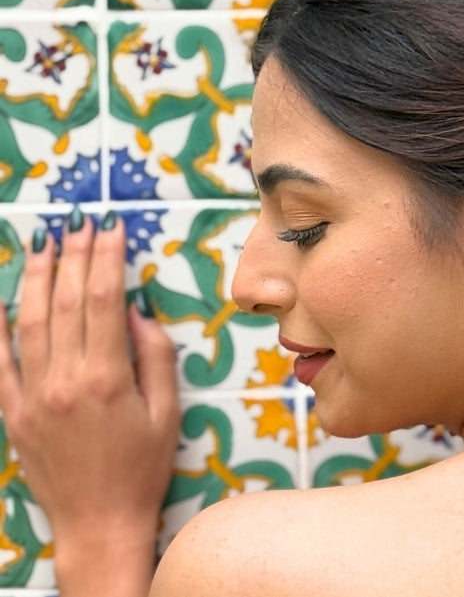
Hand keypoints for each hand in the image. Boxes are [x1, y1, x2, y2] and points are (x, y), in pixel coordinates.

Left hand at [0, 209, 180, 596]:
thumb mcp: (167, 409)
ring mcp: (32, 397)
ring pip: (28, 323)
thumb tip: (133, 310)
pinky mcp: (13, 414)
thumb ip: (153, 355)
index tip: (110, 226)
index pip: (103, 300)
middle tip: (79, 221)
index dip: (106, 257)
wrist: (99, 524)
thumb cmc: (143, 466)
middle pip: (65, 302)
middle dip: (74, 256)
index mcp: (106, 378)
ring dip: (35, 277)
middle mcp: (63, 381)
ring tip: (42, 242)